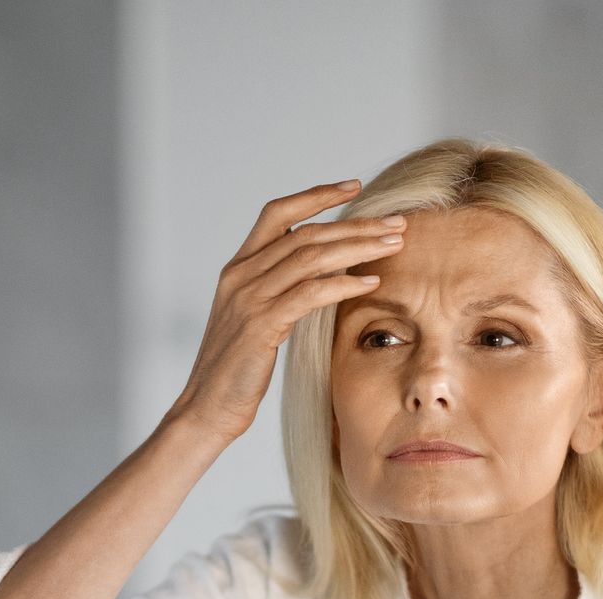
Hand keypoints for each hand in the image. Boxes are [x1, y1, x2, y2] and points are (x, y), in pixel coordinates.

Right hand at [168, 178, 405, 444]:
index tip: (354, 186)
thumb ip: (280, 290)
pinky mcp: (260, 325)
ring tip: (393, 246)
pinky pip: (310, 293)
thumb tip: (326, 272)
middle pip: (304, 233)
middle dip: (355, 224)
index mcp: (238, 269)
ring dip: (358, 248)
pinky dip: (343, 283)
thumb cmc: (236, 370)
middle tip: (396, 223)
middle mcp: (240, 276)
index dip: (316, 195)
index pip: (277, 213)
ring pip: (310, 257)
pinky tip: (369, 282)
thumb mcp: (256, 319)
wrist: (206, 408)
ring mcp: (248, 298)